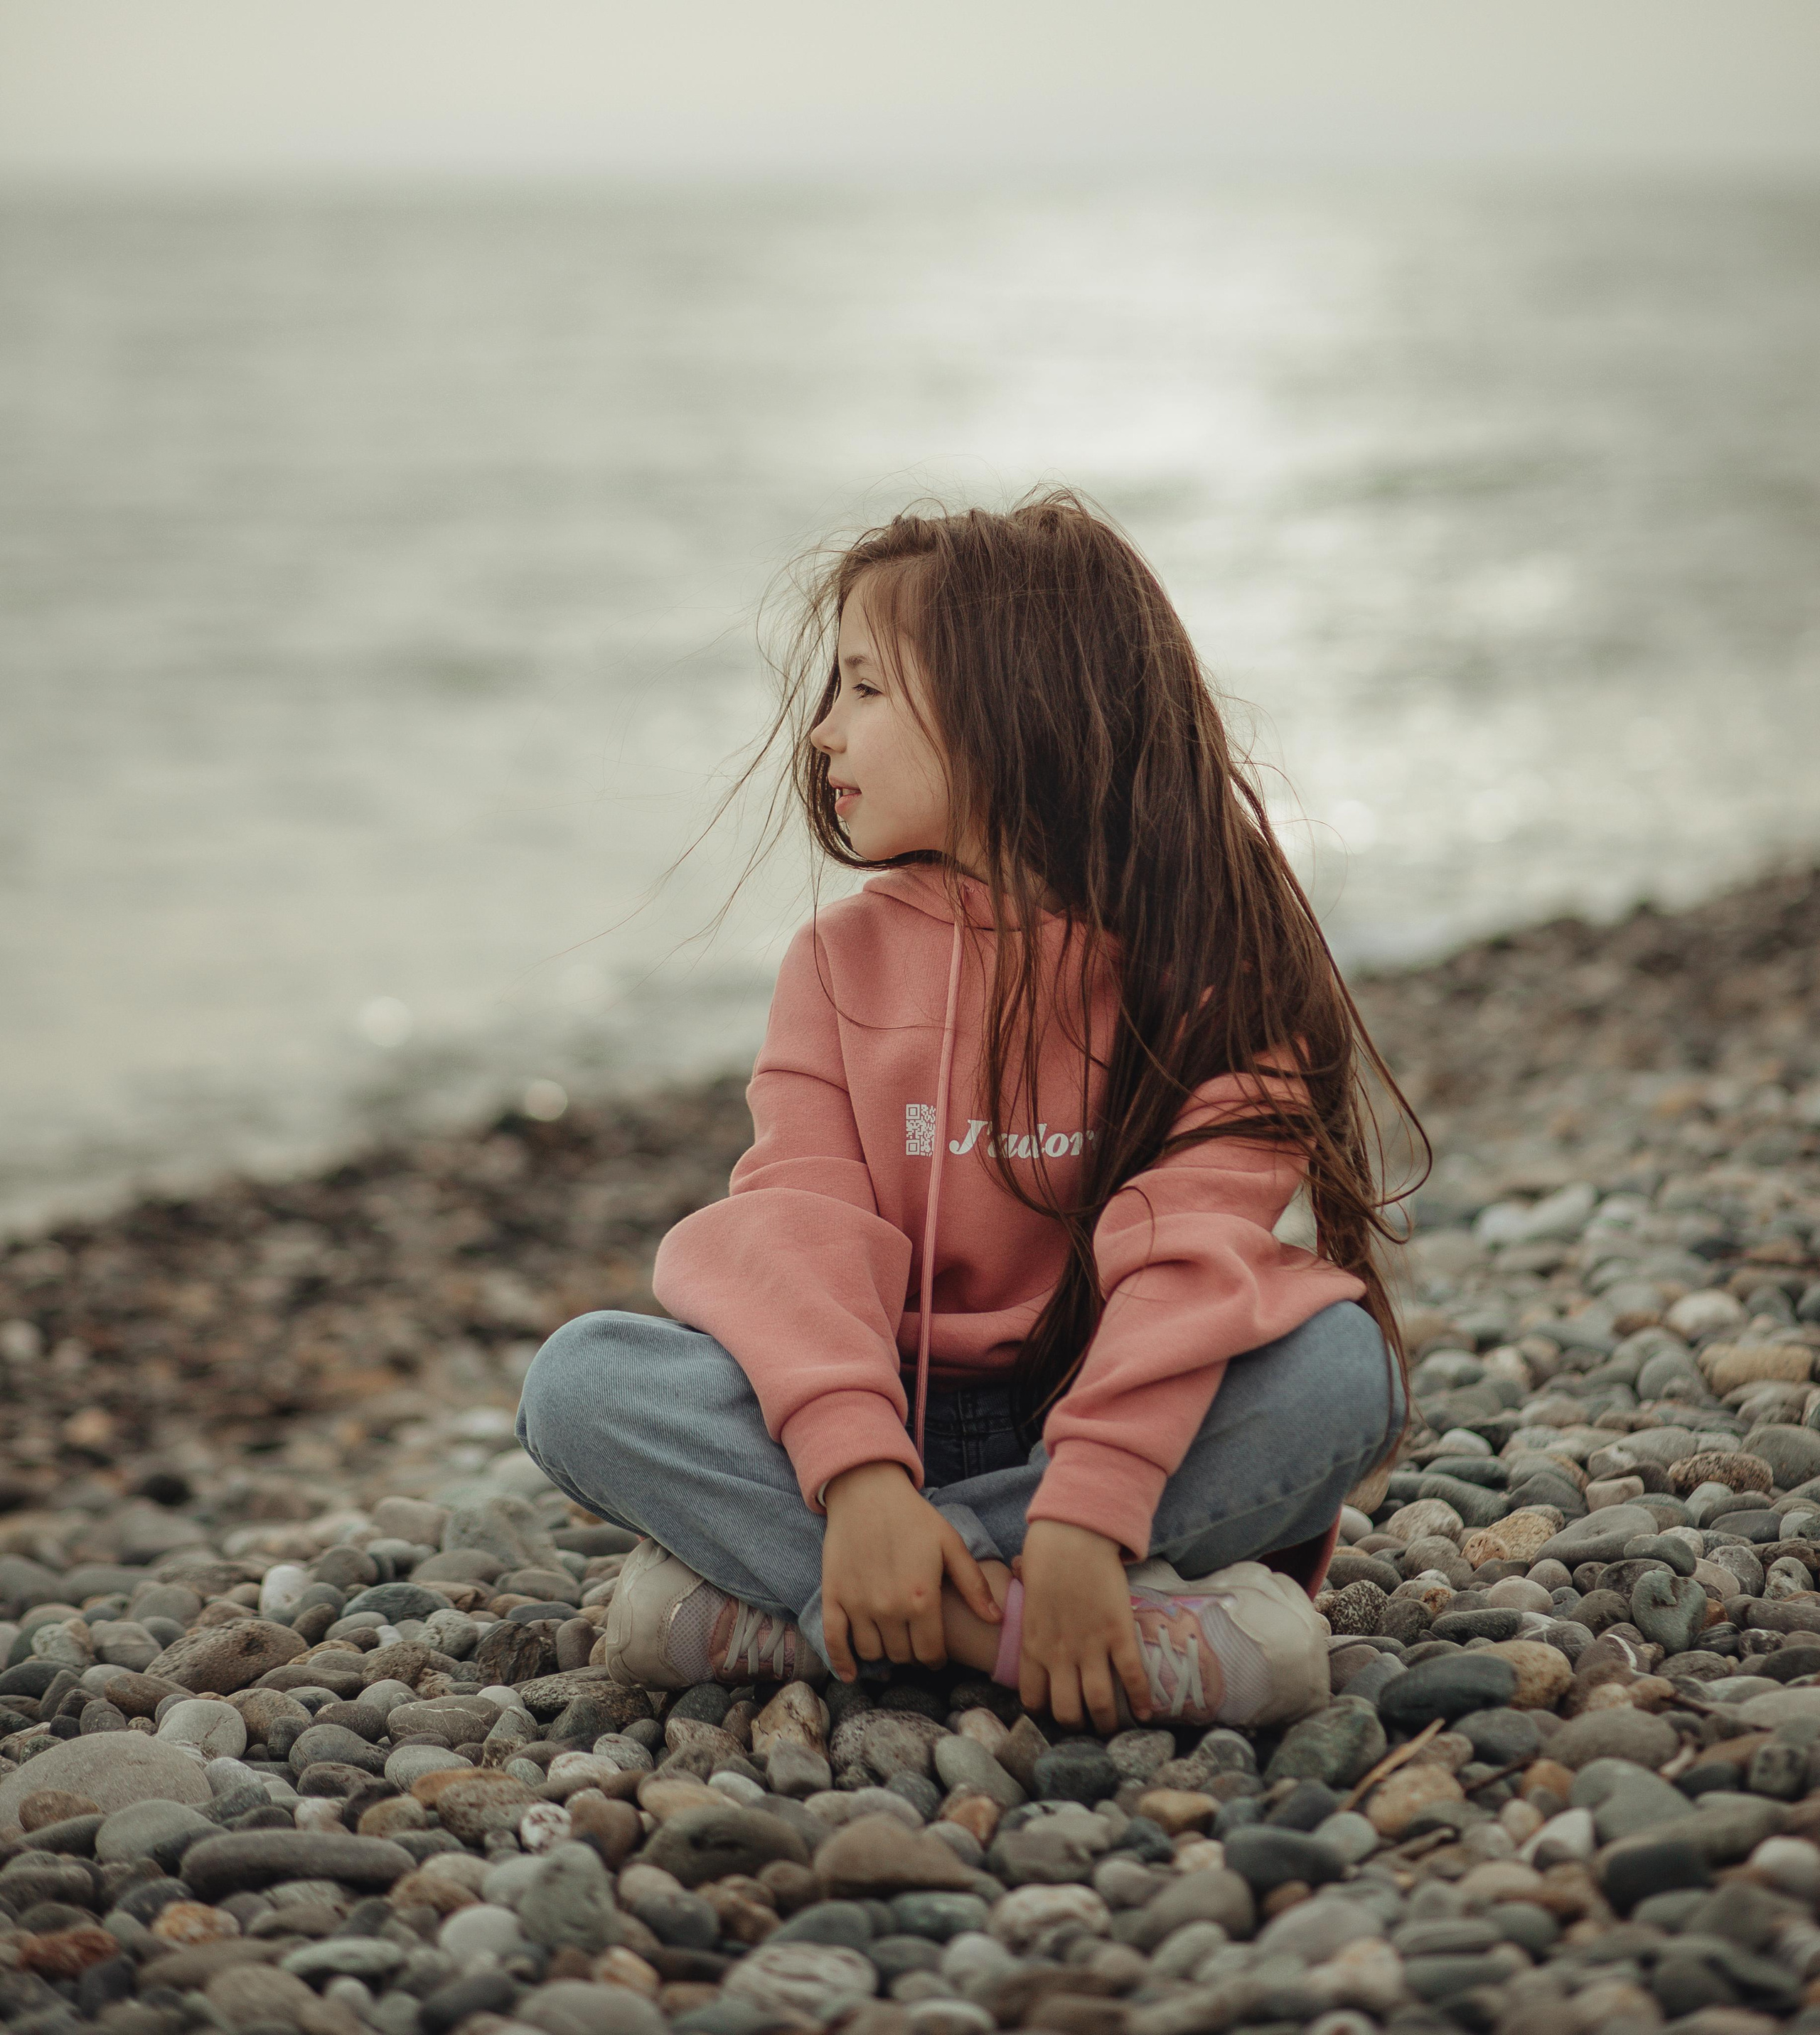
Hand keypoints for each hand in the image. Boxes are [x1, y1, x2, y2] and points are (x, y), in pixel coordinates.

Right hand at [821, 1461, 999, 1679]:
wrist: (868, 1491)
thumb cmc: (913, 1517)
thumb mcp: (950, 1544)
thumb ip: (974, 1585)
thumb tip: (996, 1619)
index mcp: (922, 1598)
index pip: (929, 1652)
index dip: (935, 1659)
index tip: (936, 1655)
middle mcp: (889, 1608)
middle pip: (902, 1655)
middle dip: (911, 1653)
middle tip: (914, 1641)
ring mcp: (858, 1605)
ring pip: (872, 1652)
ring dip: (883, 1653)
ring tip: (891, 1640)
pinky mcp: (834, 1597)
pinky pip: (834, 1641)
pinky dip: (842, 1662)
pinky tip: (850, 1672)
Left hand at [1016, 1519, 1149, 1732]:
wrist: (1073, 1535)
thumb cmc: (1046, 1557)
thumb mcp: (1027, 1593)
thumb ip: (1029, 1613)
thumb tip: (1018, 1591)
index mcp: (1033, 1646)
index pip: (1033, 1698)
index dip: (1045, 1712)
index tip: (1055, 1712)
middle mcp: (1059, 1655)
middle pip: (1067, 1710)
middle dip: (1076, 1725)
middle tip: (1087, 1726)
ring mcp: (1090, 1646)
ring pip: (1099, 1702)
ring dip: (1107, 1722)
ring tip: (1112, 1729)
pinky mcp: (1119, 1634)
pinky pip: (1132, 1677)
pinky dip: (1141, 1700)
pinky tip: (1146, 1714)